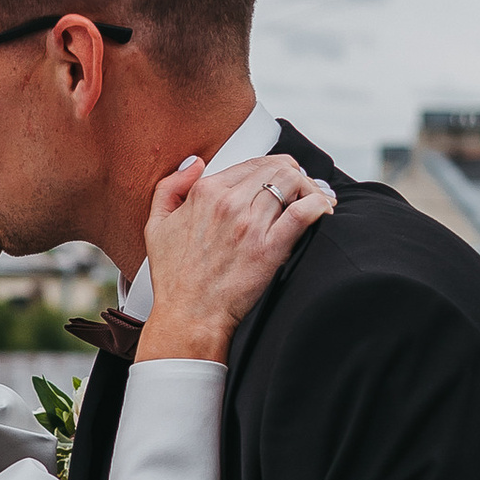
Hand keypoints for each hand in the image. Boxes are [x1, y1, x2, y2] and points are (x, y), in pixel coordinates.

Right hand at [136, 152, 335, 361]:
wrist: (189, 316)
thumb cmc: (175, 278)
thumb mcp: (157, 225)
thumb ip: (170, 187)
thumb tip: (194, 164)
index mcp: (205, 193)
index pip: (253, 163)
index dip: (273, 169)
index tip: (281, 182)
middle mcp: (228, 204)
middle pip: (278, 168)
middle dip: (296, 175)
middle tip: (302, 190)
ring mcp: (250, 225)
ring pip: (293, 183)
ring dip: (310, 189)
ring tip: (314, 201)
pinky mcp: (269, 248)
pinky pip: (303, 212)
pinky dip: (319, 205)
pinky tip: (323, 211)